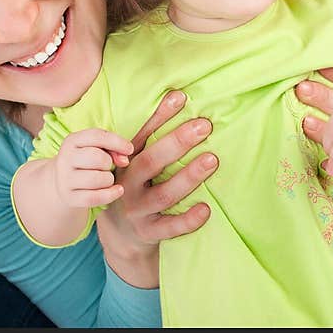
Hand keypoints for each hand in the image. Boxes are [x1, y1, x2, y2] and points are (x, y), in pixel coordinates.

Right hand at [51, 129, 134, 208]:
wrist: (67, 183)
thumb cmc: (89, 161)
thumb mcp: (98, 149)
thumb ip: (114, 149)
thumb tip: (125, 161)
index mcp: (72, 141)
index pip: (96, 136)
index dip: (117, 142)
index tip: (130, 149)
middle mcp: (64, 158)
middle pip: (96, 157)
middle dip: (109, 163)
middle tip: (109, 167)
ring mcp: (65, 179)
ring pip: (96, 179)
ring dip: (109, 179)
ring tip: (108, 179)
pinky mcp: (69, 197)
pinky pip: (94, 198)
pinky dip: (110, 194)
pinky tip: (117, 190)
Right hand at [96, 91, 217, 287]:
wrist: (120, 235)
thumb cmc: (136, 187)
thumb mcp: (135, 162)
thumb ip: (153, 138)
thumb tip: (179, 97)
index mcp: (126, 162)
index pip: (142, 135)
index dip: (160, 116)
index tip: (181, 97)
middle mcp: (128, 184)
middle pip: (151, 161)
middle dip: (177, 142)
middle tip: (204, 126)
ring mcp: (138, 210)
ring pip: (164, 194)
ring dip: (188, 176)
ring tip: (212, 160)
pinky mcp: (149, 232)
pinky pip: (169, 228)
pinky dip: (188, 220)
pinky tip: (206, 209)